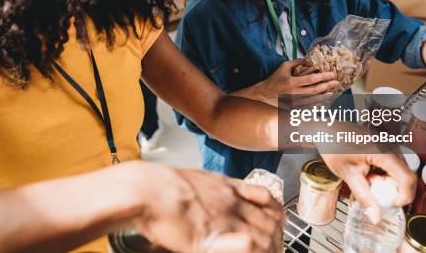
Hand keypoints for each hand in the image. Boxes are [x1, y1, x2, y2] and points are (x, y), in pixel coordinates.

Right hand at [132, 163, 283, 252]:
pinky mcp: (213, 239)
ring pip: (263, 235)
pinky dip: (254, 252)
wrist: (147, 190)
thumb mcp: (193, 179)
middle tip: (275, 247)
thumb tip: (211, 193)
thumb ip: (209, 188)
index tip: (278, 222)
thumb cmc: (160, 185)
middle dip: (276, 236)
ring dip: (269, 248)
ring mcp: (225, 220)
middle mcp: (231, 202)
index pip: (265, 197)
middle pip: (269, 220)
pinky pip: (248, 246)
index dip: (276, 212)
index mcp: (226, 186)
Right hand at [256, 59, 339, 105]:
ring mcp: (295, 102)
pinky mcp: (294, 108)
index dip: (323, 77)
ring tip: (333, 90)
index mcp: (292, 82)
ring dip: (324, 94)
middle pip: (315, 90)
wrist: (264, 95)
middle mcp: (294, 93)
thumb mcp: (283, 67)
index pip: (311, 80)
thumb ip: (295, 62)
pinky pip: (309, 106)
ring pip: (314, 99)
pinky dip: (317, 102)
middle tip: (336, 82)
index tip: (332, 74)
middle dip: (327, 86)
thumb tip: (307, 58)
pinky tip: (323, 99)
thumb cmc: (274, 80)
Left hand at [320, 153, 415, 222]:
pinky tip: (368, 172)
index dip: (404, 196)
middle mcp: (391, 146)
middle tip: (372, 190)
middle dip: (392, 189)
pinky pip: (393, 166)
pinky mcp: (385, 146)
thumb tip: (375, 216)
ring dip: (387, 182)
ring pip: (399, 172)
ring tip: (367, 179)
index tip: (391, 204)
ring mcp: (389, 145)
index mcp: (384, 152)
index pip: (407, 178)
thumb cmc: (334, 146)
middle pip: (405, 176)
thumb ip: (364, 197)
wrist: (326, 131)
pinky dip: (384, 174)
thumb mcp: (348, 175)